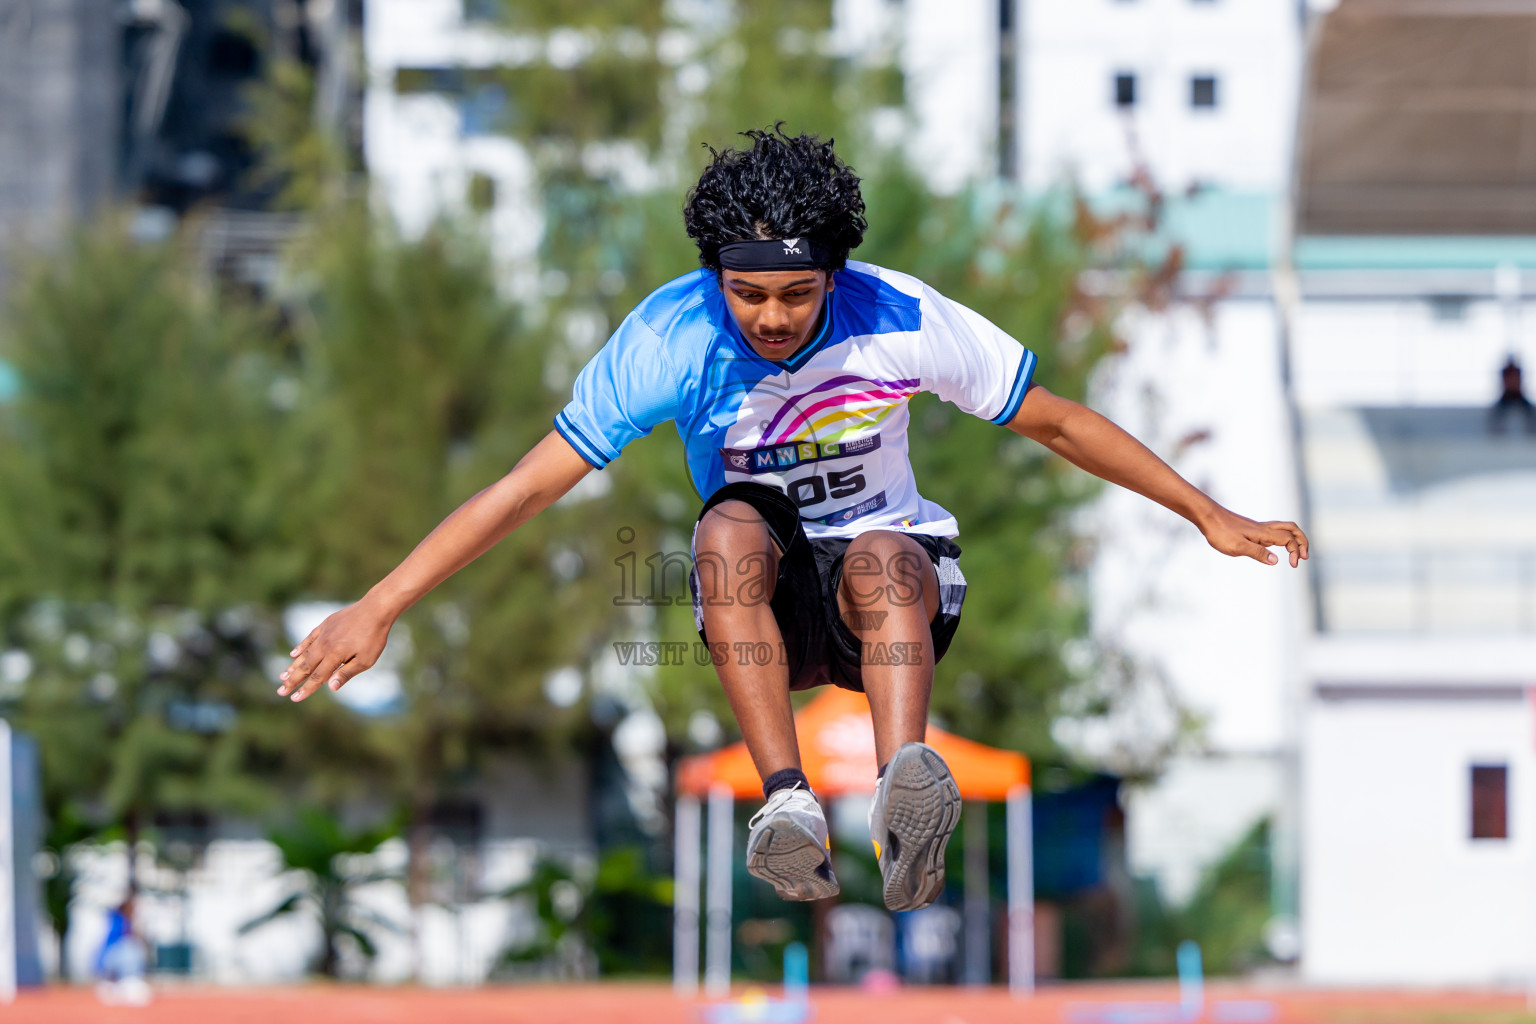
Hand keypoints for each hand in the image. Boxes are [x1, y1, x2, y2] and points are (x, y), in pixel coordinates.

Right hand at [277, 599, 394, 701]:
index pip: (317, 677)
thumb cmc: (374, 637)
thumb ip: (346, 673)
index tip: (294, 699)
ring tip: (283, 676)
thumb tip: (330, 688)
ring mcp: (323, 634)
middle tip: (281, 691)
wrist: (375, 609)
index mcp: (334, 656)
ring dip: (293, 666)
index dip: (305, 689)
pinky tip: (293, 654)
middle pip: (306, 667)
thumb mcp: (365, 660)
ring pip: (305, 653)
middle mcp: (325, 645)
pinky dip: (300, 647)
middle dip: (293, 681)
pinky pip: (309, 638)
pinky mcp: (325, 625)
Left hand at [1200, 509, 1308, 566]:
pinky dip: (1282, 538)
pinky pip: (1273, 530)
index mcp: (1263, 533)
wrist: (1207, 516)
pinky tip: (1274, 548)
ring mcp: (1258, 528)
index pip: (1289, 539)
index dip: (1296, 551)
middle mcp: (1264, 528)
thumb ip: (1257, 553)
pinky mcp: (1252, 529)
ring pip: (1284, 528)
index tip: (1294, 565)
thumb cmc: (1220, 532)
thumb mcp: (1237, 546)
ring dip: (1294, 539)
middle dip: (1303, 542)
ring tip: (1296, 552)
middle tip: (1305, 556)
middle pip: (1292, 529)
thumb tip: (1276, 561)